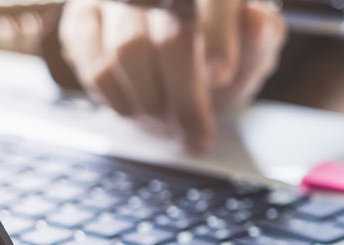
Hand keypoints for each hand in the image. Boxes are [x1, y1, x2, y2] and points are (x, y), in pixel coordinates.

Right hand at [58, 0, 286, 151]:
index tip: (221, 75)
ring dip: (152, 101)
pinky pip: (93, 63)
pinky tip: (139, 109)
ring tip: (169, 121)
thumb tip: (259, 22)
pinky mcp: (82, 17)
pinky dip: (119, 98)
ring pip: (127, 51)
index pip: (214, 1)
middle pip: (170, 36)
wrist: (182, 61)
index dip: (218, 35)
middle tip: (198, 133)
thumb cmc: (221, 54)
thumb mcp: (253, 51)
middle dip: (186, 96)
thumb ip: (261, 39)